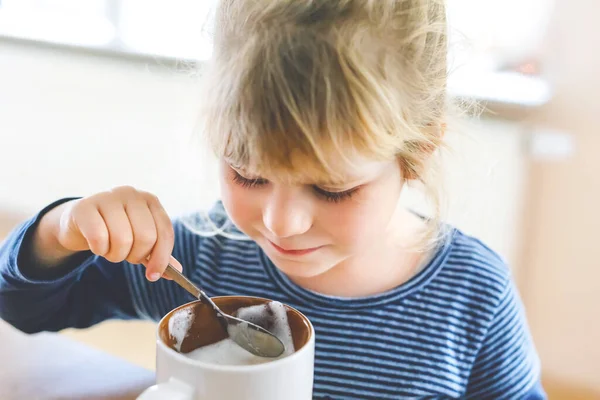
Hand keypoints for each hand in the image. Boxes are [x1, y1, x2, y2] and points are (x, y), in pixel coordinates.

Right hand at [39, 186, 181, 280]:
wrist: (79, 222)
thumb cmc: (115, 230)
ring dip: (115, 255)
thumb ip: (158, 253)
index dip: (161, 257)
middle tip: (125, 256)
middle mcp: (132, 194)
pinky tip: (96, 246)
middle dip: (135, 256)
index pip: (165, 232)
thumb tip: (176, 271)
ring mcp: (108, 197)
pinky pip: (98, 237)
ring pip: (122, 239)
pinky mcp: (85, 206)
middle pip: (146, 237)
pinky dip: (99, 249)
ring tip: (110, 250)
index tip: (152, 275)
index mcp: (151, 201)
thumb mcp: (139, 240)